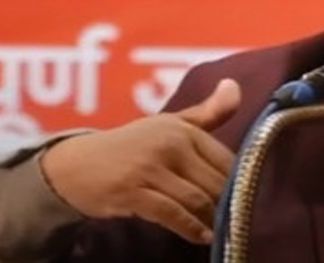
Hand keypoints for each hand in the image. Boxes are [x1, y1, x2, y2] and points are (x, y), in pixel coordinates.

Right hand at [40, 78, 241, 243]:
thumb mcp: (170, 124)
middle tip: (239, 219)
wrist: (75, 165)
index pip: (226, 159)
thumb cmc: (131, 145)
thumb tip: (235, 86)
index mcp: (183, 128)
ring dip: (213, 219)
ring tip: (222, 230)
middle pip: (215, 182)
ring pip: (197, 199)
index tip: (248, 198)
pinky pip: (172, 214)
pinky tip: (201, 237)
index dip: (241, 182)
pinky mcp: (132, 192)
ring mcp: (149, 168)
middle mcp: (169, 144)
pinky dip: (191, 229)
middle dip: (229, 204)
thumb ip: (207, 112)